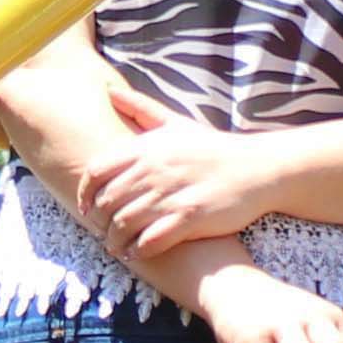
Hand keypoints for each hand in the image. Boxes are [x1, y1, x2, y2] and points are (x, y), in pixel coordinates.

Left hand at [78, 90, 287, 260]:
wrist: (257, 168)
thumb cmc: (213, 148)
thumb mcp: (175, 123)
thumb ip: (140, 108)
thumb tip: (109, 90)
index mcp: (147, 147)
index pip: (96, 171)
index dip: (85, 193)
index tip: (87, 207)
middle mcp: (155, 170)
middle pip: (107, 202)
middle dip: (100, 221)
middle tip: (103, 231)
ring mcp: (172, 194)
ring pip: (124, 225)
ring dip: (115, 240)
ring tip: (117, 246)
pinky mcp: (190, 217)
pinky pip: (150, 241)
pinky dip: (138, 251)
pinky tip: (137, 253)